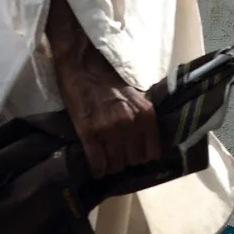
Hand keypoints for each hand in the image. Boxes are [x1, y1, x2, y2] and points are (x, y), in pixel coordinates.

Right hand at [46, 0, 160, 176]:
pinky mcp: (89, 133)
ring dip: (110, 166)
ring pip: (116, 164)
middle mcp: (131, 124)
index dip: (141, 157)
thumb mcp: (135, 96)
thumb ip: (141, 118)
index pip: (151, 153)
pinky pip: (97, 162)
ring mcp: (110, 130)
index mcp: (146, 115)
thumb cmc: (107, 78)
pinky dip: (96, 169)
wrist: (81, 65)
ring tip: (105, 161)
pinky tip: (95, 169)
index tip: (132, 156)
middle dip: (125, 162)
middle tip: (116, 157)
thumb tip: (141, 141)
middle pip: (132, 161)